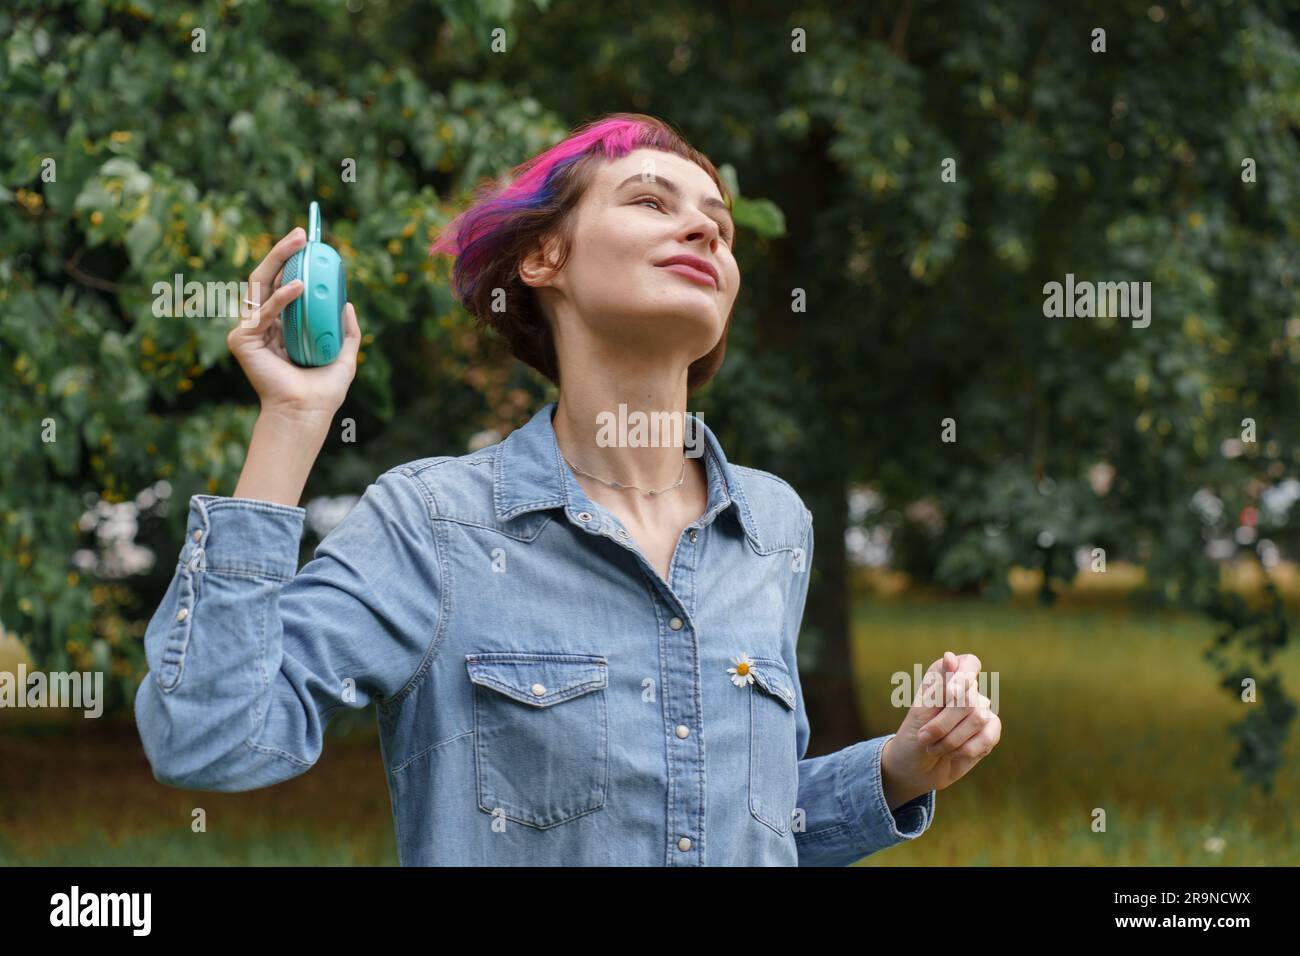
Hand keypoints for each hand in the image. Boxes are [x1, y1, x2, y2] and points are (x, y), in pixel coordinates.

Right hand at [227, 226, 361, 418]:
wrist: (308, 411)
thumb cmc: (323, 390)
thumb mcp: (344, 355)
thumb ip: (347, 332)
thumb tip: (347, 304)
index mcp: (282, 326)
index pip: (283, 284)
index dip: (292, 262)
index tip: (309, 243)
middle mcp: (263, 324)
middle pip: (267, 278)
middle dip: (283, 252)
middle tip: (302, 234)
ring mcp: (250, 330)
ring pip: (259, 285)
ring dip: (278, 259)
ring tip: (299, 244)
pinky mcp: (242, 340)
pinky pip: (263, 311)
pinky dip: (281, 298)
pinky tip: (299, 286)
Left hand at [881, 650, 1000, 803]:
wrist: (914, 768)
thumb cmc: (913, 734)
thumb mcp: (920, 710)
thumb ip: (939, 685)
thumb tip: (950, 655)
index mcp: (948, 678)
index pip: (970, 664)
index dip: (964, 676)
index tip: (951, 693)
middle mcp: (967, 692)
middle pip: (969, 696)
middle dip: (943, 722)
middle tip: (924, 736)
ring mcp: (981, 712)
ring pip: (978, 717)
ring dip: (950, 739)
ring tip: (934, 747)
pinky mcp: (990, 733)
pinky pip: (988, 737)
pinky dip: (965, 749)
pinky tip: (952, 754)